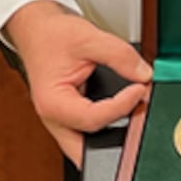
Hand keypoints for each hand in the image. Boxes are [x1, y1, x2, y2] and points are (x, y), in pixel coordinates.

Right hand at [4, 0, 150, 166]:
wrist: (36, 30)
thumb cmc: (52, 36)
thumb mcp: (88, 38)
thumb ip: (119, 56)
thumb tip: (144, 74)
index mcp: (53, 104)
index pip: (94, 119)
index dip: (122, 106)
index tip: (140, 89)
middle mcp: (53, 119)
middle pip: (88, 151)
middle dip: (117, 142)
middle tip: (139, 118)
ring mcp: (60, 122)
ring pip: (88, 147)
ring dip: (112, 135)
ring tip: (131, 108)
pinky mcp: (68, 118)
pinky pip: (88, 133)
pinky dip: (107, 125)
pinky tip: (121, 109)